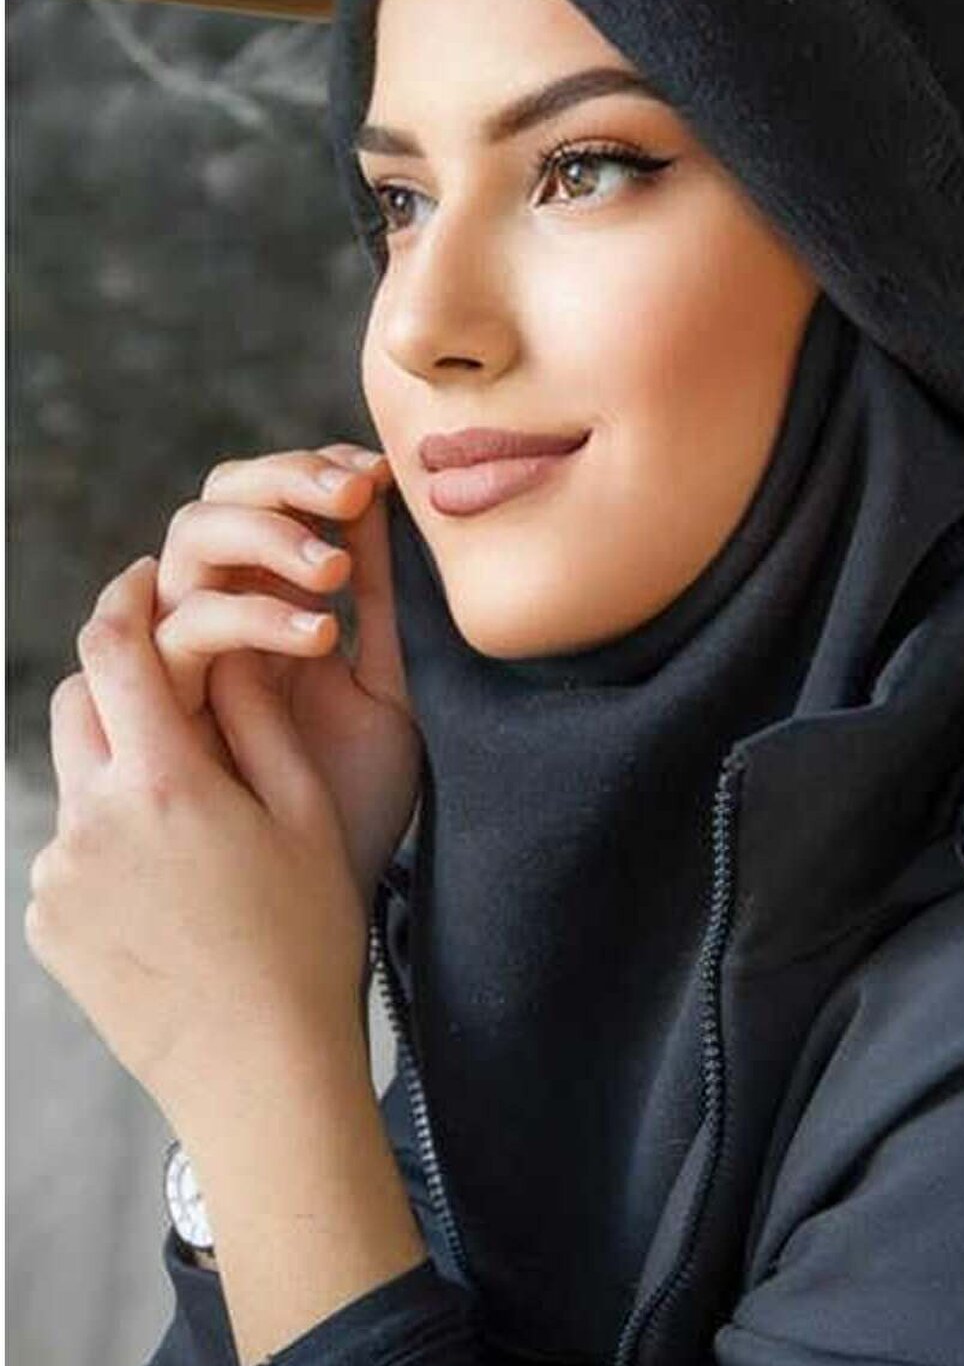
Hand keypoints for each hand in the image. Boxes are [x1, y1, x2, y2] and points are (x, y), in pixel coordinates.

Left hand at [25, 556, 372, 1130]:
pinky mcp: (48, 924)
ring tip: (192, 825)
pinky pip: (71, 853)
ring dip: (120, 773)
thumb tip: (223, 648)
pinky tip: (172, 893)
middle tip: (175, 693)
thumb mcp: (305, 815)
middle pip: (77, 703)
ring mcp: (60, 876)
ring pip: (76, 782)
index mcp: (164, 779)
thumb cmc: (304, 940)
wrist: (257, 1072)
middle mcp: (92, 819)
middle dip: (119, 682)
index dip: (127, 598)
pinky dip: (111, 846)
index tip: (147, 577)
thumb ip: (256, 718)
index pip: (116, 647)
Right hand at [151, 443, 420, 905]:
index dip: (307, 472)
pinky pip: (182, 633)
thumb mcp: (390, 687)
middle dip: (279, 484)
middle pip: (211, 505)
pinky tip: (320, 634)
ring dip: (261, 537)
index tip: (377, 472)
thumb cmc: (363, 798)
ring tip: (335, 569)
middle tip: (353, 491)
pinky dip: (249, 617)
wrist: (345, 893)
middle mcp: (217, 622)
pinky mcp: (171, 708)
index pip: (262, 501)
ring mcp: (188, 662)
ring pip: (184, 551)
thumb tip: (386, 500)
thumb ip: (383, 602)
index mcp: (268, 607)